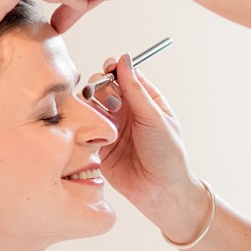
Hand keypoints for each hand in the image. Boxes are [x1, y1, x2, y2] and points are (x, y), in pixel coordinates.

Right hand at [90, 53, 207, 240]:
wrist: (161, 192)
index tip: (109, 69)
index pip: (125, 75)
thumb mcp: (154, 118)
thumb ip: (136, 89)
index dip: (115, 70)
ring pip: (91, 106)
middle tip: (110, 101)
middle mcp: (126, 113)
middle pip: (104, 87)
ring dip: (91, 106)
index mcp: (145, 102)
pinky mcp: (98, 147)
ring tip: (100, 118)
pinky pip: (84, 129)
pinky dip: (82, 125)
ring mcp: (111, 129)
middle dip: (102, 88)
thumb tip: (124, 59)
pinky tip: (89, 129)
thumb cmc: (167, 155)